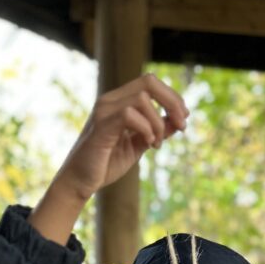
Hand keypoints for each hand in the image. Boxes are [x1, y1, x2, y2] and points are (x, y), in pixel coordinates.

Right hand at [58, 73, 187, 199]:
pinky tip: (148, 144)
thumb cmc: (106, 163)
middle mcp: (111, 100)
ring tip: (156, 144)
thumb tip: (178, 122)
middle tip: (182, 125)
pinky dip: (146, 128)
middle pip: (149, 81)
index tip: (183, 119)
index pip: (151, 83)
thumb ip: (156, 131)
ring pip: (142, 98)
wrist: (81, 182)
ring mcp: (104, 111)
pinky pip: (129, 115)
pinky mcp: (101, 126)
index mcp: (119, 101)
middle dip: (172, 102)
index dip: (172, 97)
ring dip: (158, 122)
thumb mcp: (139, 146)